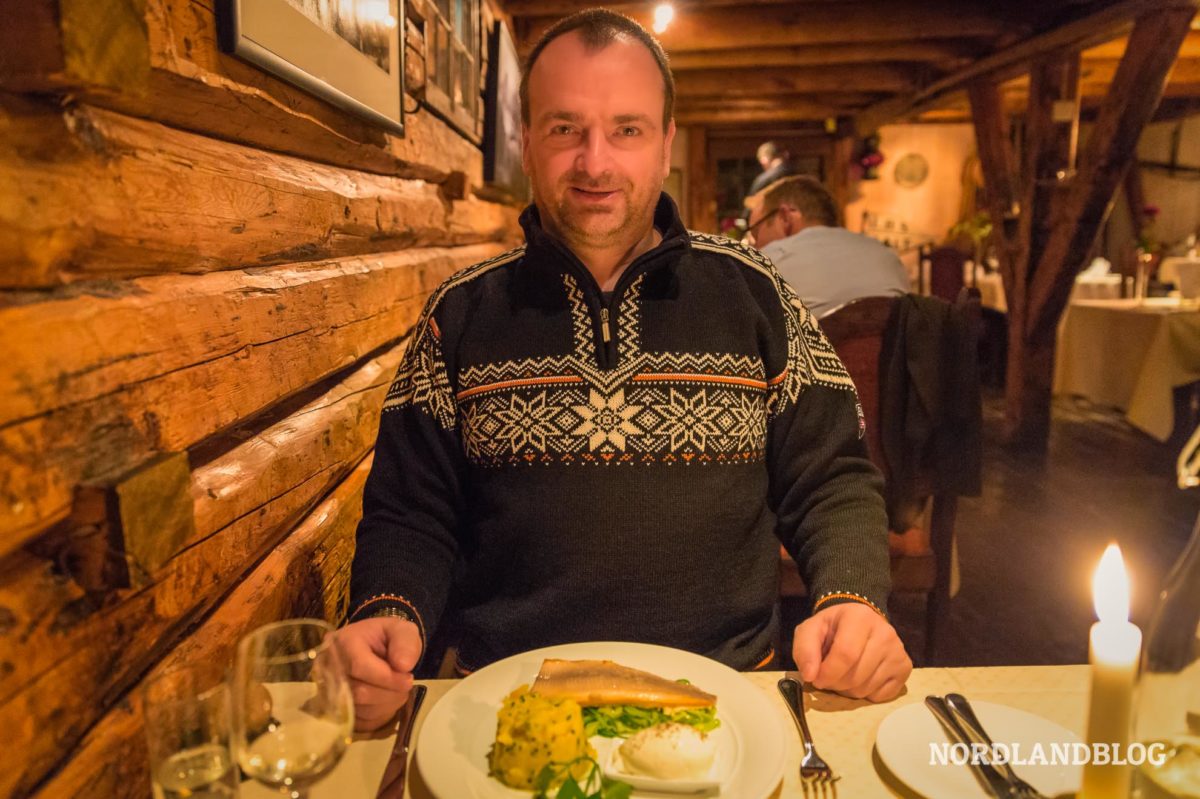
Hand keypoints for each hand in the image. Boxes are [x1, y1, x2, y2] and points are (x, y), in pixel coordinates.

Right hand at [334, 616, 422, 731]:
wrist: (372, 650)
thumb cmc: (386, 639)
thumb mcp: (402, 630)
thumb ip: (405, 642)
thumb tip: (403, 665)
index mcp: (343, 641)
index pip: (360, 667)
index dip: (387, 677)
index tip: (408, 679)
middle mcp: (327, 666)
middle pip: (358, 692)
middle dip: (389, 692)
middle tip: (404, 685)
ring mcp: (326, 689)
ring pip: (359, 710)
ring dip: (386, 704)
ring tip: (395, 690)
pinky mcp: (333, 709)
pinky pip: (358, 722)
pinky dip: (378, 715)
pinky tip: (383, 699)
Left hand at [791, 602, 911, 701]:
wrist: (858, 624)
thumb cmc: (833, 629)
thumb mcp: (811, 630)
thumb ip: (804, 649)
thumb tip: (810, 675)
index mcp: (860, 617)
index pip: (846, 654)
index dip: (827, 673)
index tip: (816, 679)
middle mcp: (885, 633)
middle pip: (856, 676)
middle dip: (835, 684)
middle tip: (828, 676)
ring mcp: (898, 651)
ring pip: (866, 688)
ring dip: (848, 690)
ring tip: (844, 675)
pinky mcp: (905, 668)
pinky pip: (881, 696)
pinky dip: (866, 694)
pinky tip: (861, 677)